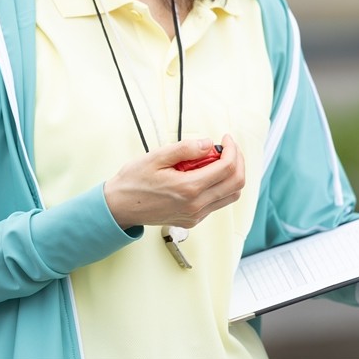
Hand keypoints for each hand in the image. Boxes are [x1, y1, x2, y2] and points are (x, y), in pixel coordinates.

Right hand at [103, 135, 244, 229]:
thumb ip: (185, 149)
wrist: (119, 207)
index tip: (226, 138)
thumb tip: (208, 144)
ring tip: (218, 159)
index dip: (232, 150)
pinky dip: (220, 186)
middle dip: (238, 161)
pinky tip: (206, 174)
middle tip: (228, 147)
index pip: (227, 168)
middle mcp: (196, 205)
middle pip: (236, 184)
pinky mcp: (193, 220)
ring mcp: (196, 215)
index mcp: (188, 188)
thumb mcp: (156, 157)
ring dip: (231, 175)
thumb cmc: (134, 181)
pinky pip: (217, 203)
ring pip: (231, 195)